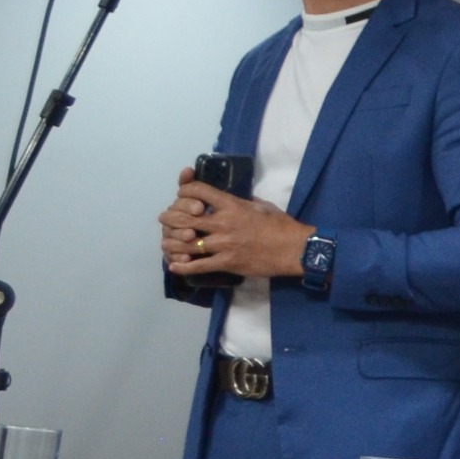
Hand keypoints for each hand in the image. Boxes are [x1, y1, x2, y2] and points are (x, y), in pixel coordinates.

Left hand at [163, 175, 308, 279]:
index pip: (199, 191)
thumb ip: (243, 202)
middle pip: (185, 218)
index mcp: (232, 206)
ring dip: (172, 243)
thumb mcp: (262, 205)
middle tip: (165, 219)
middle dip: (170, 218)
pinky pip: (198, 266)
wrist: (294, 249)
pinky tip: (175, 266)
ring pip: (186, 244)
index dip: (185, 190)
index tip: (181, 194)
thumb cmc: (281, 225)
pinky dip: (183, 267)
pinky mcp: (226, 263)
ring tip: (166, 243)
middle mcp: (223, 223)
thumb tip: (234, 199)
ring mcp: (223, 245)